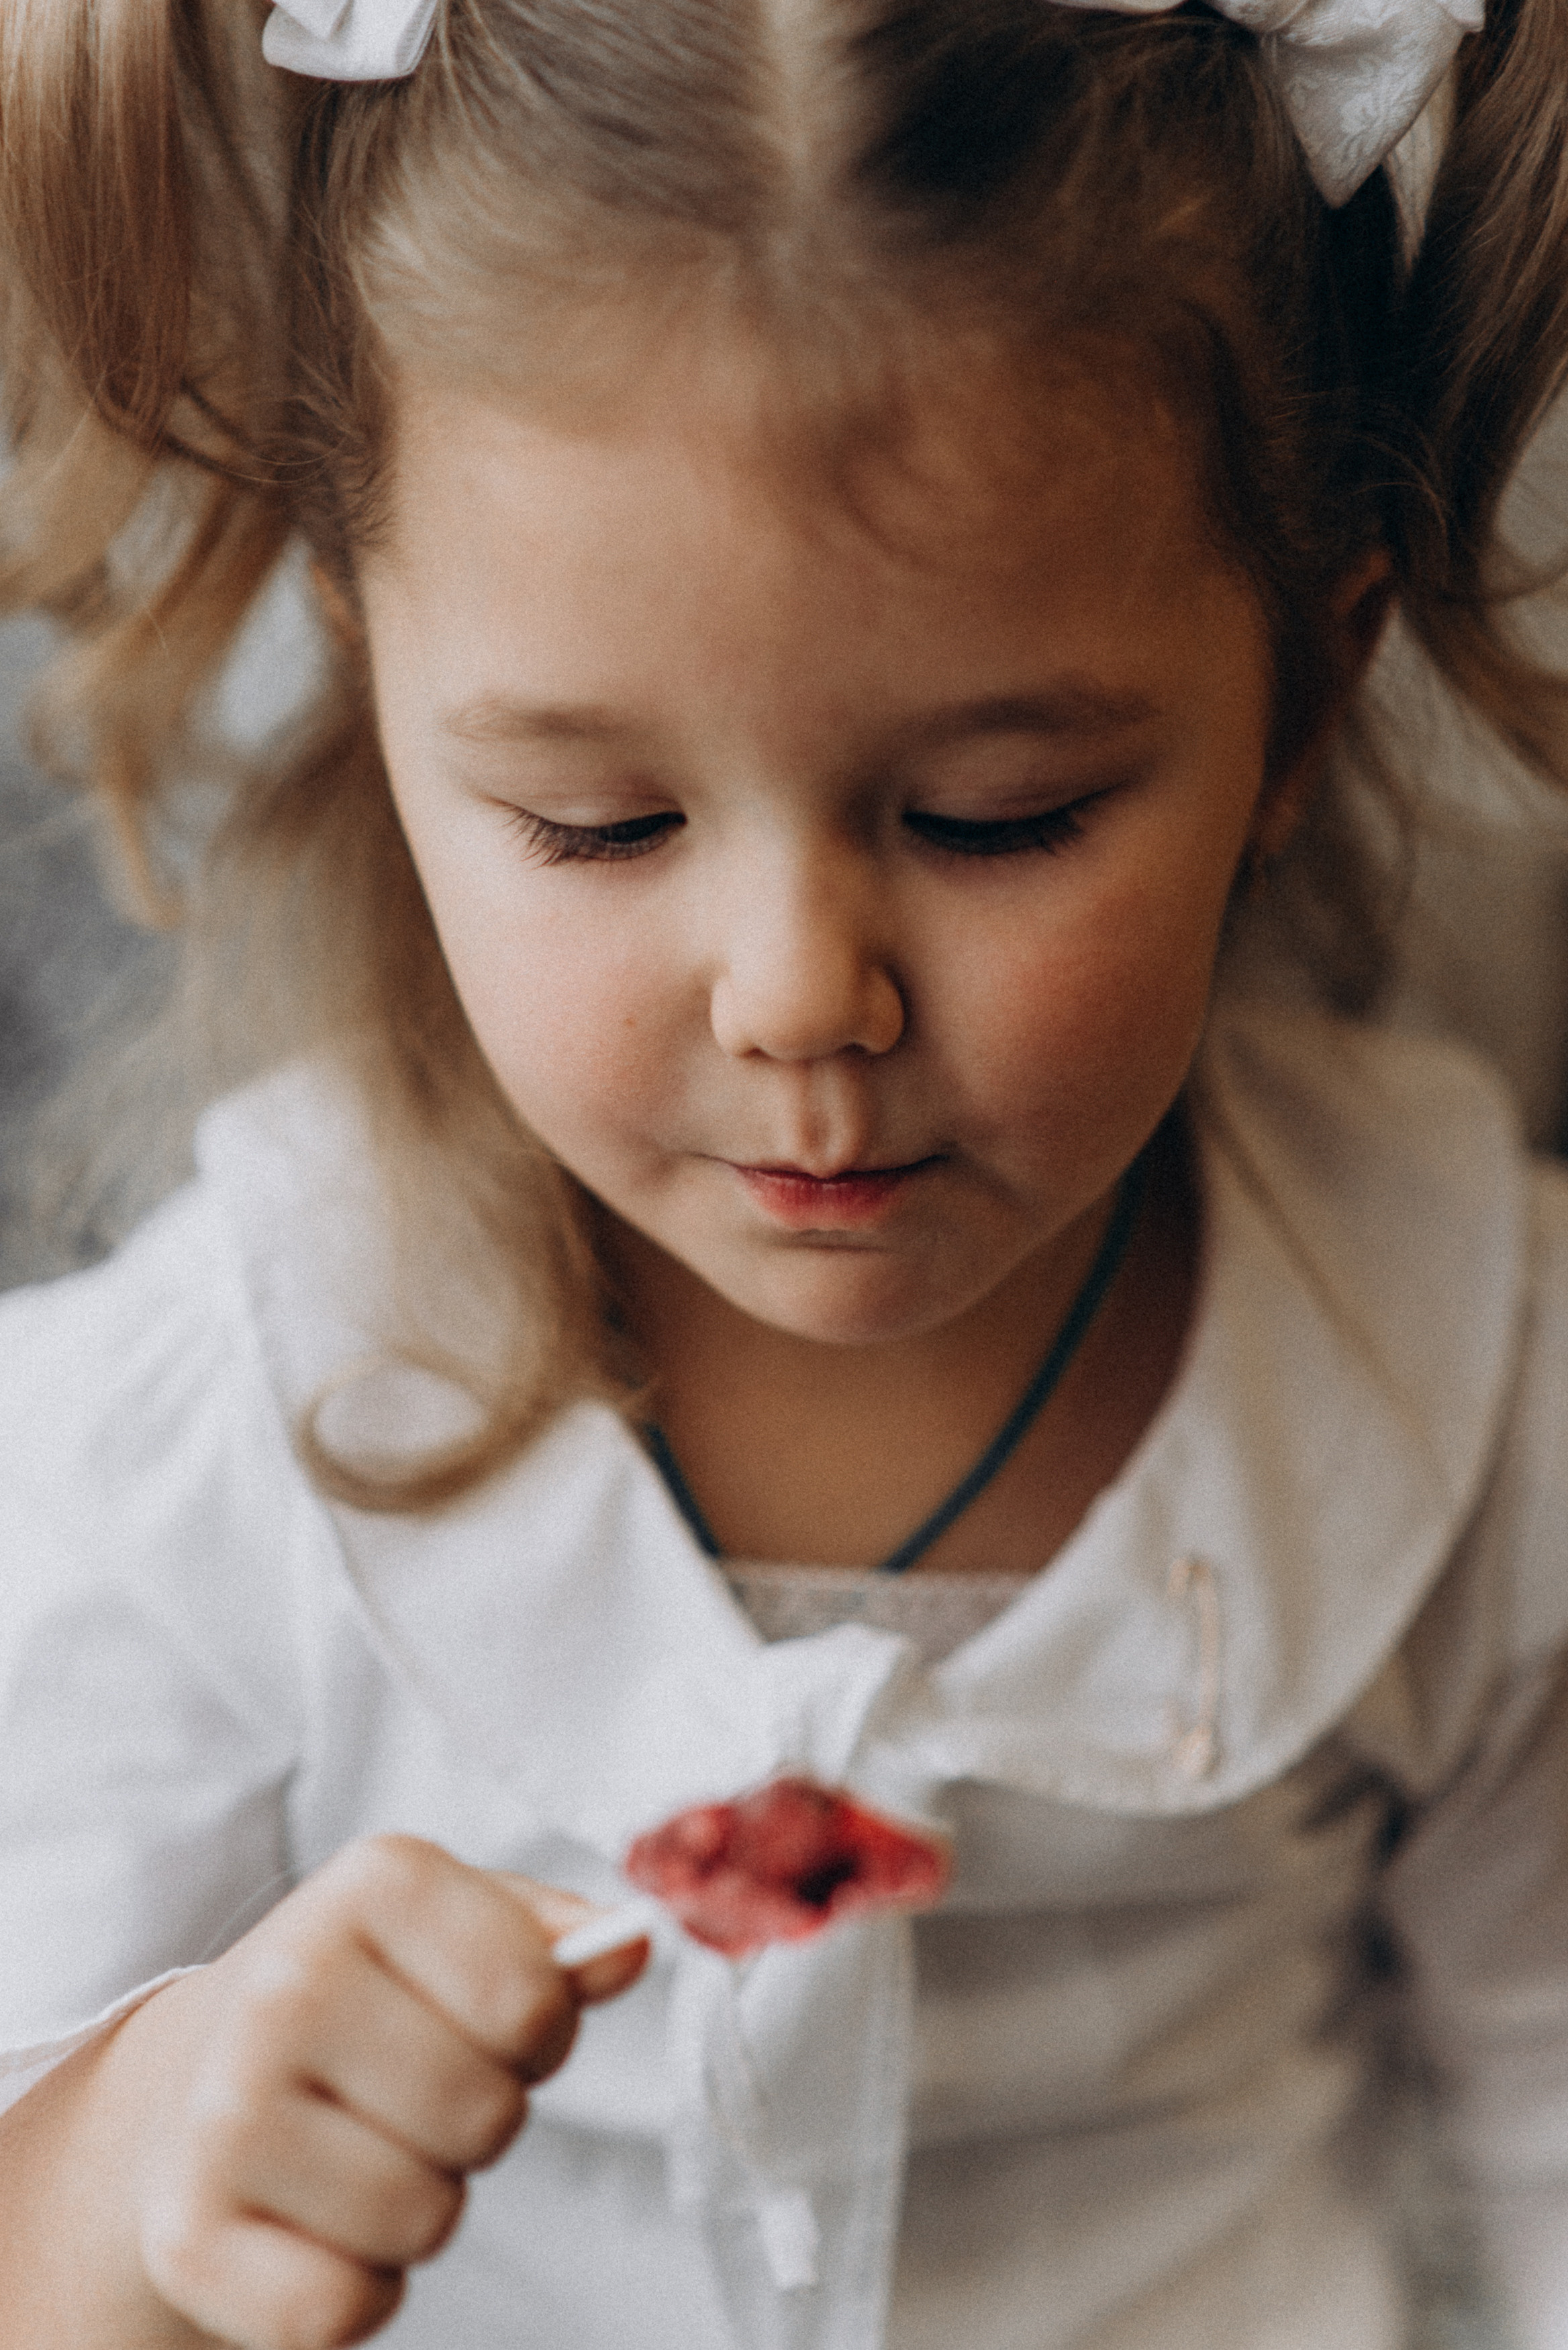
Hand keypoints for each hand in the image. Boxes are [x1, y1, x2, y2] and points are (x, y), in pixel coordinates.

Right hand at [112, 1836, 647, 2349]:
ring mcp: (225, 2113)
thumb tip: (630, 1948)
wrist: (185, 2083)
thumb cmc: (360, 1998)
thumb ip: (554, 1938)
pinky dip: (356, 2290)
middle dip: (482, 2121)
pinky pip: (343, 2309)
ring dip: (423, 2205)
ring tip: (366, 2150)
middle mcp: (287, 1984)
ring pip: (424, 2218)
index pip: (534, 1998)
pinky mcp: (187, 2236)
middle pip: (487, 2114)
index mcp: (375, 1884)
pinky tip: (318, 2222)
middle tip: (420, 2095)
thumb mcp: (458, 1929)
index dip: (540, 2031)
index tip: (490, 2024)